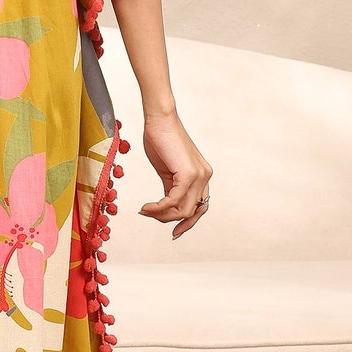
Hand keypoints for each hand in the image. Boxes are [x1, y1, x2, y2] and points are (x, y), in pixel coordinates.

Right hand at [135, 110, 211, 239]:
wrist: (159, 120)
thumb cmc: (160, 140)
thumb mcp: (167, 170)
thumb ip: (171, 188)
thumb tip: (166, 206)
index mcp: (202, 175)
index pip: (200, 207)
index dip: (187, 222)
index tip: (173, 231)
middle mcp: (205, 176)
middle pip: (192, 212)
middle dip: (171, 220)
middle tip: (151, 216)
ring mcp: (199, 175)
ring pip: (183, 210)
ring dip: (162, 215)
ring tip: (146, 210)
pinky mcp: (188, 174)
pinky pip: (173, 200)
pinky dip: (158, 207)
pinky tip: (146, 207)